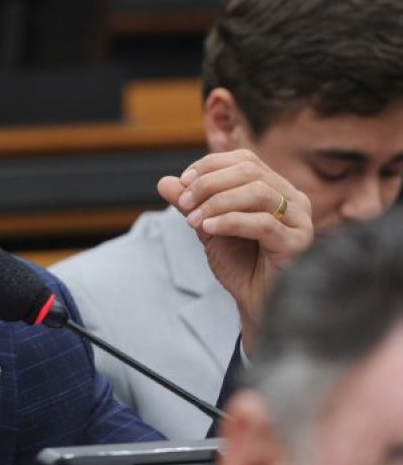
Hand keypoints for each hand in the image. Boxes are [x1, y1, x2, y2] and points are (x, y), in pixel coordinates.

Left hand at [157, 149, 312, 351]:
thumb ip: (191, 205)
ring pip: (258, 192)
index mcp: (275, 189)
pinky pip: (264, 223)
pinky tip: (208, 229)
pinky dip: (230, 221)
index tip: (183, 182)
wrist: (255, 304)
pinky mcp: (300, 243)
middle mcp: (293, 199)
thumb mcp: (209, 229)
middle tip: (184, 204)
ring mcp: (300, 220)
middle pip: (250, 171)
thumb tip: (164, 182)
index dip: (210, 166)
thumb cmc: (239, 266)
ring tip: (193, 220)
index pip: (245, 160)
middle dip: (209, 183)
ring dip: (217, 202)